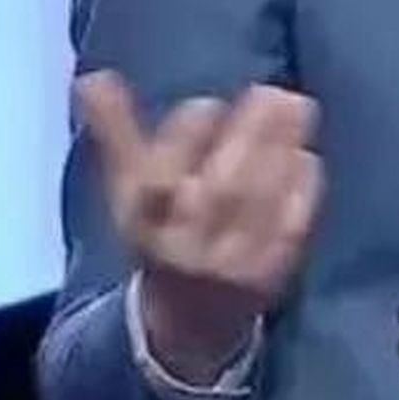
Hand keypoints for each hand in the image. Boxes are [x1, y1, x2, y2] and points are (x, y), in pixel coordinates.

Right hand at [77, 70, 324, 383]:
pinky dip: (302, 188)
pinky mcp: (270, 275)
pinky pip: (291, 227)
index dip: (186, 137)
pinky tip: (306, 154)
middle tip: (271, 91)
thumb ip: (117, 133)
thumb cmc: (159, 232)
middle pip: (220, 189)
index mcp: (145, 223)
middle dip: (249, 136)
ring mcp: (231, 263)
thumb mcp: (128, 190)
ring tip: (298, 106)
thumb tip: (92, 79)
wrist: (188, 320)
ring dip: (282, 150)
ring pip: (259, 203)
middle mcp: (187, 246)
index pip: (161, 177)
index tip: (207, 105)